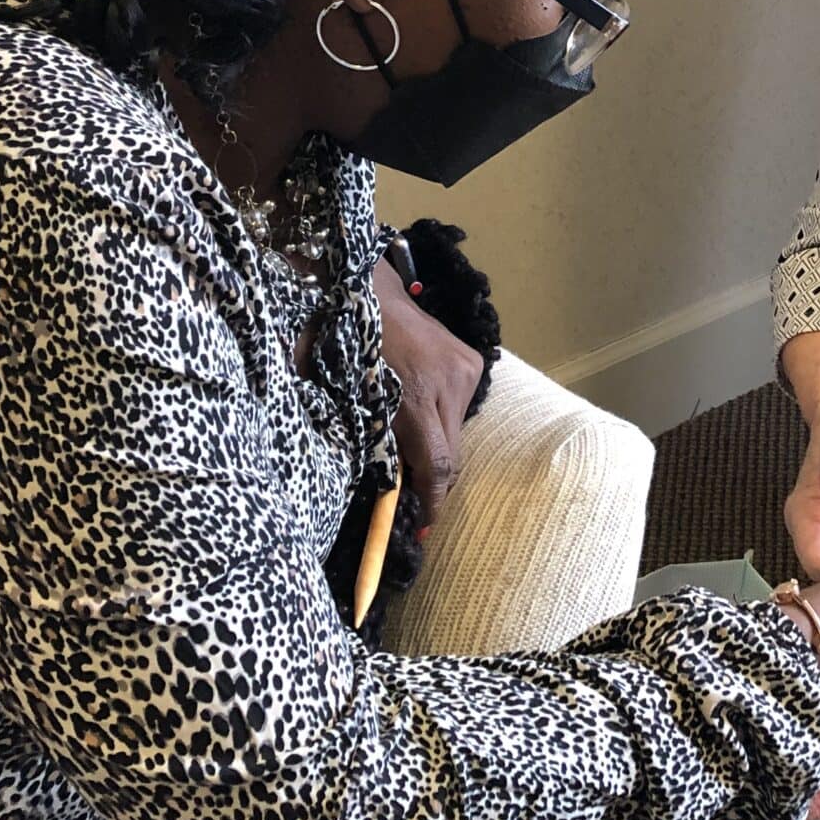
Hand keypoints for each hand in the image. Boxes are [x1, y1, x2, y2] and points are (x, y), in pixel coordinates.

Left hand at [372, 260, 483, 526]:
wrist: (372, 293)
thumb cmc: (347, 347)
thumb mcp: (347, 398)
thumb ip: (366, 439)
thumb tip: (377, 486)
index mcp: (412, 396)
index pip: (438, 464)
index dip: (434, 501)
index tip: (424, 526)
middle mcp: (448, 384)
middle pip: (453, 456)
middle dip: (434, 480)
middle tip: (414, 496)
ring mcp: (465, 371)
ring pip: (457, 433)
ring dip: (436, 444)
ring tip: (410, 434)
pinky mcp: (472, 362)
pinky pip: (460, 409)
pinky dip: (442, 418)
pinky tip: (421, 404)